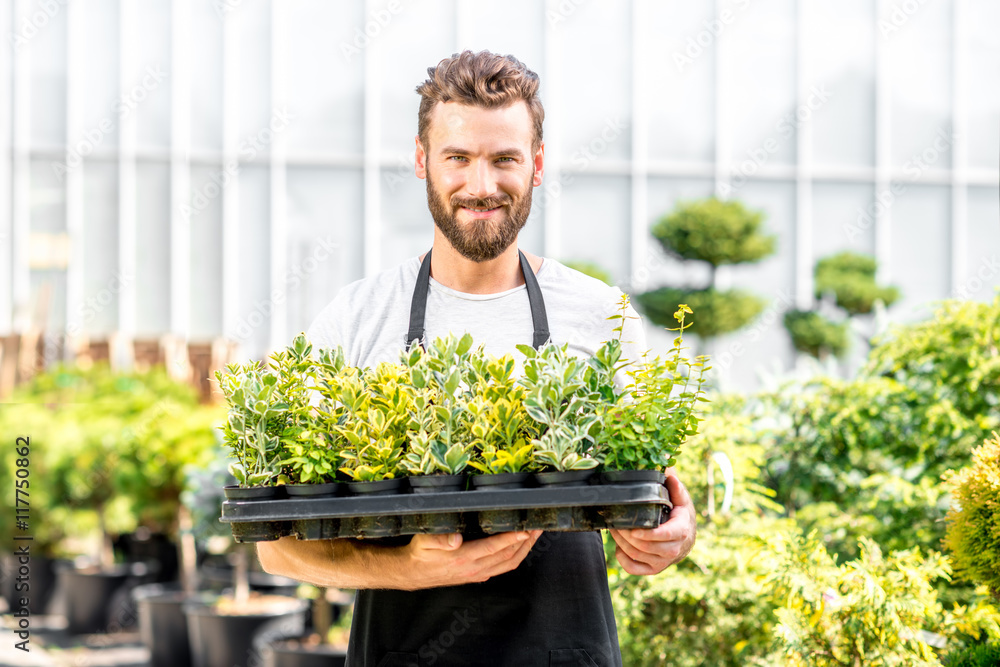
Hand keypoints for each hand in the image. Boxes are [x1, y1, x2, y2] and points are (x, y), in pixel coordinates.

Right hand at [397, 530, 542, 589]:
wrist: (412, 572)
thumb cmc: (419, 553)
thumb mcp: (423, 541)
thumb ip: (438, 539)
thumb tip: (454, 540)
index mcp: (463, 559)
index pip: (494, 548)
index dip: (511, 538)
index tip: (526, 529)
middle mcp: (473, 569)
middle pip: (507, 556)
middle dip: (525, 542)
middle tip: (539, 527)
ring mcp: (477, 574)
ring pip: (508, 564)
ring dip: (525, 550)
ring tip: (536, 535)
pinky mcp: (477, 575)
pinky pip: (502, 568)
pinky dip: (515, 557)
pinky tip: (520, 548)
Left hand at [609, 469, 695, 574]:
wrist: (685, 538)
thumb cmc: (680, 515)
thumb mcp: (681, 500)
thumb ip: (676, 488)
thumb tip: (670, 474)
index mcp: (681, 531)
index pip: (666, 536)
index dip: (649, 534)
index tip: (634, 528)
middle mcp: (673, 550)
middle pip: (646, 547)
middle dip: (627, 535)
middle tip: (615, 522)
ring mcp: (663, 562)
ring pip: (637, 556)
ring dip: (621, 543)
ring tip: (614, 529)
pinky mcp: (653, 569)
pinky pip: (634, 569)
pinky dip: (622, 559)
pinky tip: (619, 547)